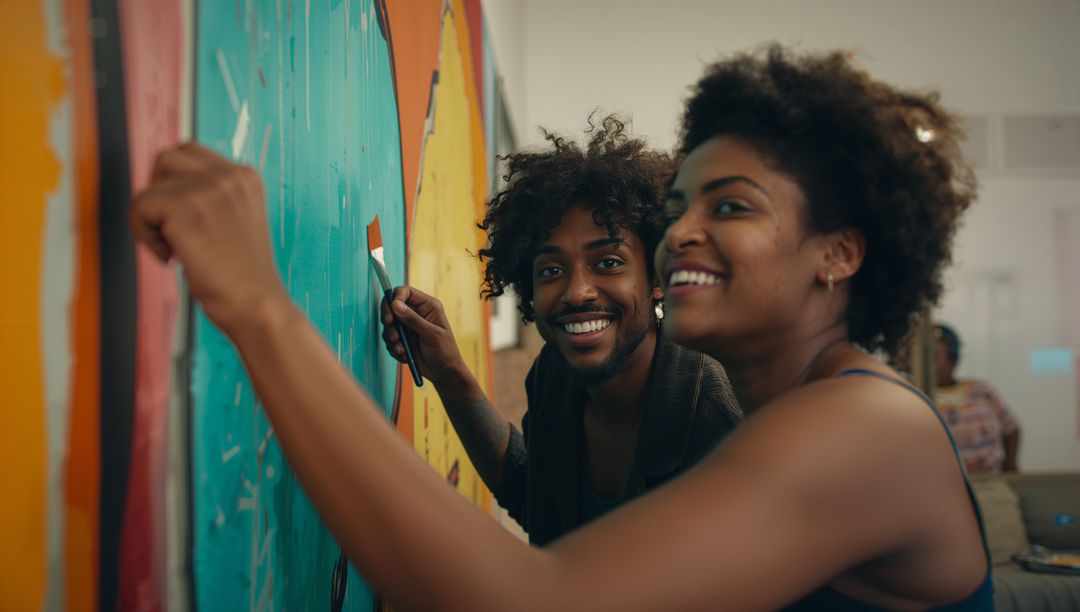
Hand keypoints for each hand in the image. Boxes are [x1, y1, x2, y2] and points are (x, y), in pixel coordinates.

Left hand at [130, 143, 288, 335]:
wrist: (256, 304)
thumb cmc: (242, 276)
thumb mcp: (234, 221)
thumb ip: (210, 198)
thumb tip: (163, 186)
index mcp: (246, 177)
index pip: (192, 153)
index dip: (176, 184)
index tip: (186, 221)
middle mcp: (230, 175)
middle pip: (167, 158)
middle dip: (160, 193)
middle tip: (173, 231)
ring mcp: (208, 188)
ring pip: (151, 183)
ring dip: (152, 215)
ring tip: (174, 245)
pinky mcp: (184, 207)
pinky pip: (140, 207)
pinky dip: (145, 236)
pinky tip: (171, 257)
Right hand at [380, 286, 469, 390]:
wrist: (444, 373)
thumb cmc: (445, 352)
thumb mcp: (431, 334)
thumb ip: (413, 319)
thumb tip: (395, 305)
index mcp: (427, 306)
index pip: (405, 292)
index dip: (395, 297)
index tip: (391, 311)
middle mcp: (416, 313)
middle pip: (391, 306)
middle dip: (388, 318)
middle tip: (391, 330)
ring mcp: (408, 326)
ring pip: (388, 324)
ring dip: (391, 337)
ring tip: (402, 349)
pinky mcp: (402, 339)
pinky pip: (389, 339)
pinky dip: (394, 347)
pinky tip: (404, 355)